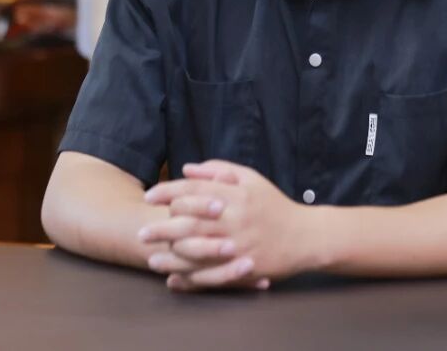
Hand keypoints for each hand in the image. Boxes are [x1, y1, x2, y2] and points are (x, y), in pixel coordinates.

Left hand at [141, 160, 317, 289]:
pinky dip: (190, 278)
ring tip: (151, 258)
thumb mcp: (251, 178)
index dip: (168, 192)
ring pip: (197, 252)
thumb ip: (219, 170)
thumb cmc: (274, 205)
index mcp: (236, 194)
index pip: (195, 189)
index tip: (149, 196)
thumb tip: (187, 168)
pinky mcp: (243, 268)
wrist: (305, 236)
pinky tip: (174, 278)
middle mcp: (235, 219)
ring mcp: (239, 246)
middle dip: (162, 228)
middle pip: (191, 222)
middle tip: (141, 232)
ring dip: (171, 257)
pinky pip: (211, 275)